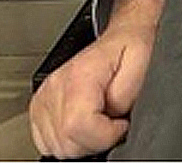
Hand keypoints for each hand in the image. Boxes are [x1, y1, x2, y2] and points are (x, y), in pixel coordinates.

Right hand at [30, 0, 165, 159]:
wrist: (125, 34)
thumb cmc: (134, 47)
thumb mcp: (142, 65)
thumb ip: (125, 98)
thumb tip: (114, 122)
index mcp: (79, 75)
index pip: (77, 126)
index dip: (106, 135)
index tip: (122, 123)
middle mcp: (55, 87)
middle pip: (67, 142)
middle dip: (97, 140)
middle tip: (114, 120)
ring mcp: (44, 99)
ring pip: (57, 147)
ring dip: (83, 141)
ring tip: (102, 119)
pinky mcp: (39, 109)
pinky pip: (47, 144)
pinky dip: (68, 140)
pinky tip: (86, 123)